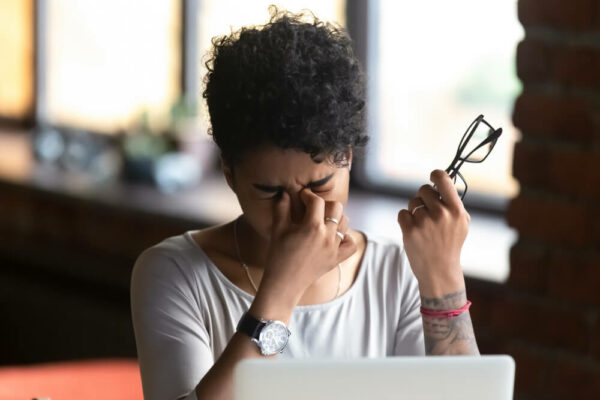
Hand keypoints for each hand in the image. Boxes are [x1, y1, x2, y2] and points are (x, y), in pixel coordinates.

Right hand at [258, 189, 356, 305]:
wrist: (284, 283)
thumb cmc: (278, 256)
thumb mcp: (277, 229)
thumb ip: (281, 207)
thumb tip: (285, 193)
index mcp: (312, 227)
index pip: (316, 201)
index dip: (308, 195)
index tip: (302, 196)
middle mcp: (327, 236)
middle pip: (337, 207)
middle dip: (325, 204)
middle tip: (313, 209)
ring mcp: (334, 248)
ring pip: (345, 223)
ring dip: (335, 218)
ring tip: (322, 221)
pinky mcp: (337, 259)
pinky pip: (350, 244)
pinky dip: (346, 238)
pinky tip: (335, 236)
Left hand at [397, 169, 469, 296]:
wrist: (439, 270)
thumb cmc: (449, 242)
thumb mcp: (461, 222)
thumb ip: (453, 201)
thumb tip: (441, 179)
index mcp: (456, 210)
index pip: (442, 179)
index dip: (435, 175)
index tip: (432, 177)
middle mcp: (441, 214)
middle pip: (423, 190)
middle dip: (424, 198)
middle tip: (428, 212)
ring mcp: (424, 222)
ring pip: (412, 202)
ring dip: (415, 211)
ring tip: (424, 226)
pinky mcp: (409, 230)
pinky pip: (402, 213)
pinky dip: (406, 220)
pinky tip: (415, 231)